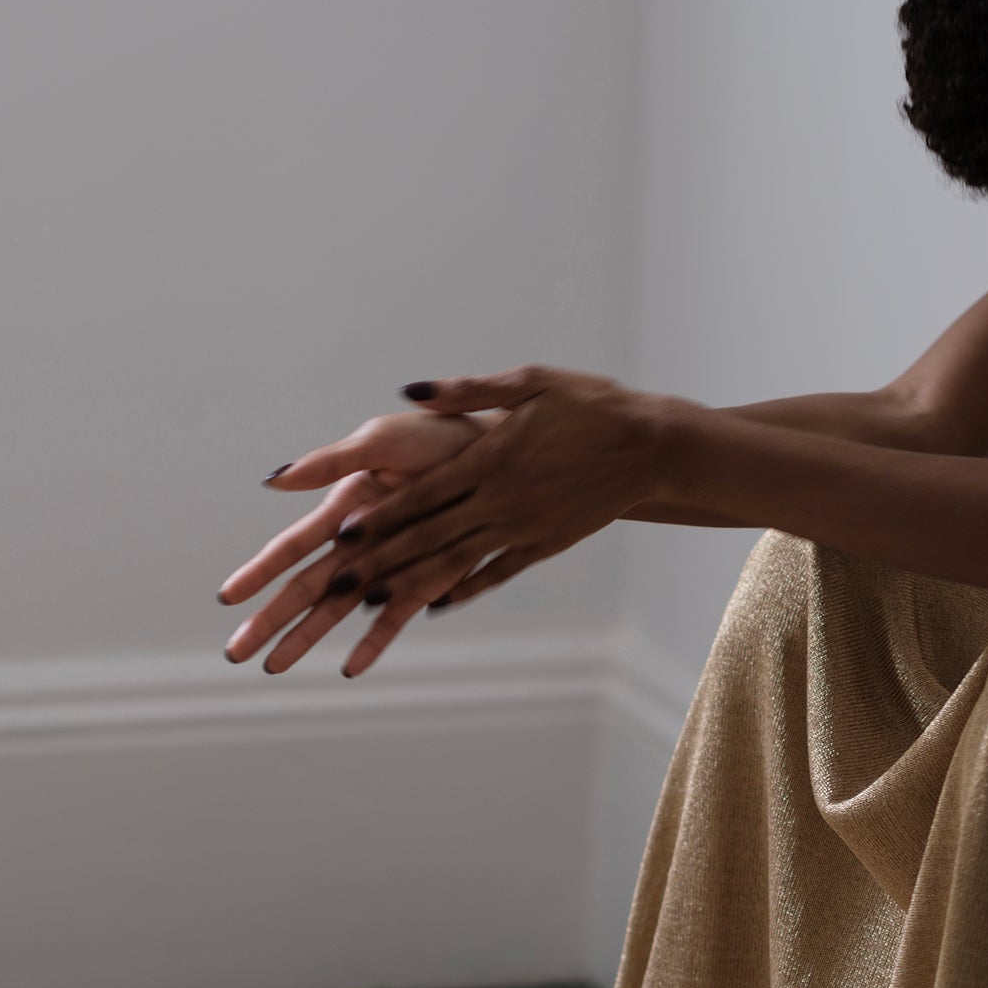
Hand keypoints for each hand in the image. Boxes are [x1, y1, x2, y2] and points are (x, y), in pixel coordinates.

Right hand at [219, 410, 486, 676]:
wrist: (502, 450)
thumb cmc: (439, 437)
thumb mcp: (379, 440)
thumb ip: (328, 462)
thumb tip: (272, 479)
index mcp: (343, 508)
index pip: (291, 548)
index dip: (258, 572)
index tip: (227, 597)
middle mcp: (360, 543)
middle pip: (305, 589)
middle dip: (269, 621)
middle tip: (235, 654)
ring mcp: (392, 565)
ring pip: (340, 612)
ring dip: (308, 639)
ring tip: (276, 668)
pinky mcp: (427, 580)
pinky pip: (395, 618)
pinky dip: (374, 642)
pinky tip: (350, 667)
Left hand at [333, 364, 672, 619]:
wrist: (652, 446)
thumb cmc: (590, 404)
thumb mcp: (530, 381)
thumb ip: (466, 390)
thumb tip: (409, 392)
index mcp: (491, 459)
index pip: (422, 495)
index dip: (379, 516)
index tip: (340, 533)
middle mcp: (502, 502)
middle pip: (429, 537)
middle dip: (380, 562)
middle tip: (335, 585)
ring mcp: (523, 529)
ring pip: (456, 563)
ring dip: (411, 584)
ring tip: (369, 605)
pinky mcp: (544, 545)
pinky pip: (495, 573)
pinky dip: (463, 589)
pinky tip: (435, 606)